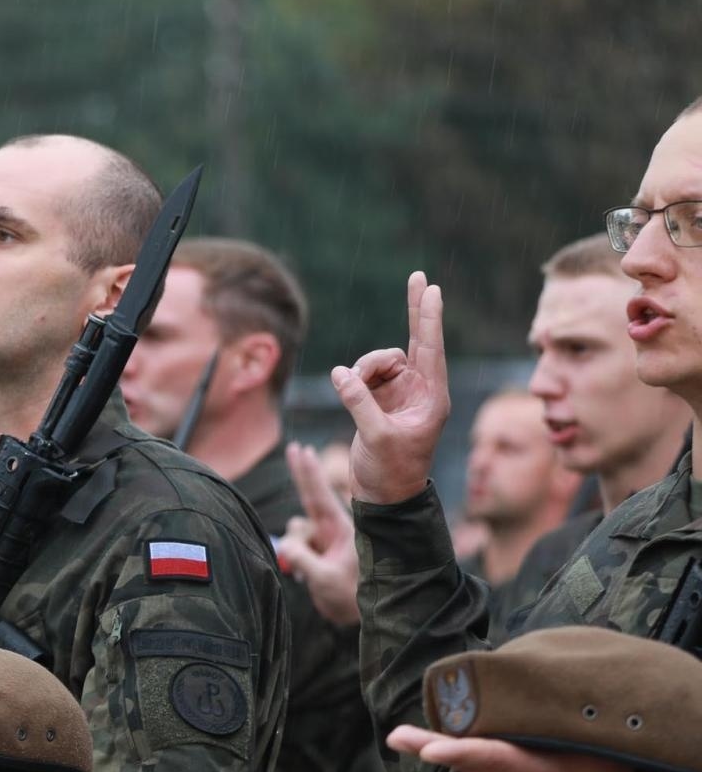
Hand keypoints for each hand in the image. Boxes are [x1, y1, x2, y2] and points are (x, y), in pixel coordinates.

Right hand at [277, 442, 360, 625]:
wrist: (361, 616)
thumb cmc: (352, 597)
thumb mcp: (325, 579)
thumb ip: (303, 559)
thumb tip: (285, 544)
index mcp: (341, 530)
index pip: (319, 495)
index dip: (308, 472)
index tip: (300, 449)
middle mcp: (332, 530)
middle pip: (310, 498)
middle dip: (302, 474)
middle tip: (295, 447)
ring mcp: (323, 541)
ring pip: (297, 529)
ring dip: (297, 545)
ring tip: (311, 571)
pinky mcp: (316, 554)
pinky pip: (294, 545)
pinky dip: (294, 557)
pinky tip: (306, 574)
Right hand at [333, 273, 450, 505]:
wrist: (383, 495)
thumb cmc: (391, 471)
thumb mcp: (376, 436)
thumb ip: (359, 401)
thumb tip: (340, 373)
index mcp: (432, 398)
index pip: (431, 349)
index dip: (429, 318)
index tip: (431, 289)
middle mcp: (419, 390)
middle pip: (417, 340)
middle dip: (416, 310)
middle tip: (419, 276)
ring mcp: (399, 392)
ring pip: (378, 360)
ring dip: (362, 368)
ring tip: (351, 388)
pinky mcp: (379, 399)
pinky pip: (362, 374)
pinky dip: (352, 379)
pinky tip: (346, 390)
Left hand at [387, 724, 632, 771]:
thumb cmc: (605, 764)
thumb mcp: (598, 749)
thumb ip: (571, 724)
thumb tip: (556, 685)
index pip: (500, 759)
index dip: (467, 754)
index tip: (435, 752)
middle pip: (470, 760)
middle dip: (434, 748)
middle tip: (399, 738)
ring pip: (465, 761)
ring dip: (430, 747)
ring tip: (399, 737)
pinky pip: (470, 759)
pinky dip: (443, 749)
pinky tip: (414, 741)